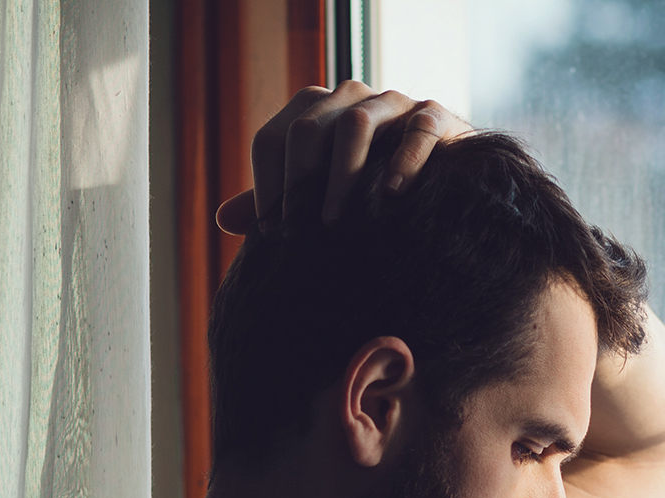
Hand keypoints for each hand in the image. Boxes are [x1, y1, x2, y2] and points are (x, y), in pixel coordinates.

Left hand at [214, 81, 472, 237]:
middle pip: (308, 128)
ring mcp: (394, 102)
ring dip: (341, 175)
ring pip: (357, 123)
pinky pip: (418, 127)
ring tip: (335, 220)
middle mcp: (349, 98)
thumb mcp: (319, 191)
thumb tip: (222, 220)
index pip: (273, 138)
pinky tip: (392, 194)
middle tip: (300, 233)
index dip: (266, 186)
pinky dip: (404, 159)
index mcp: (314, 111)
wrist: (442, 173)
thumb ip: (277, 199)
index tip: (272, 233)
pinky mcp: (435, 114)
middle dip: (299, 183)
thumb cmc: (370, 183)